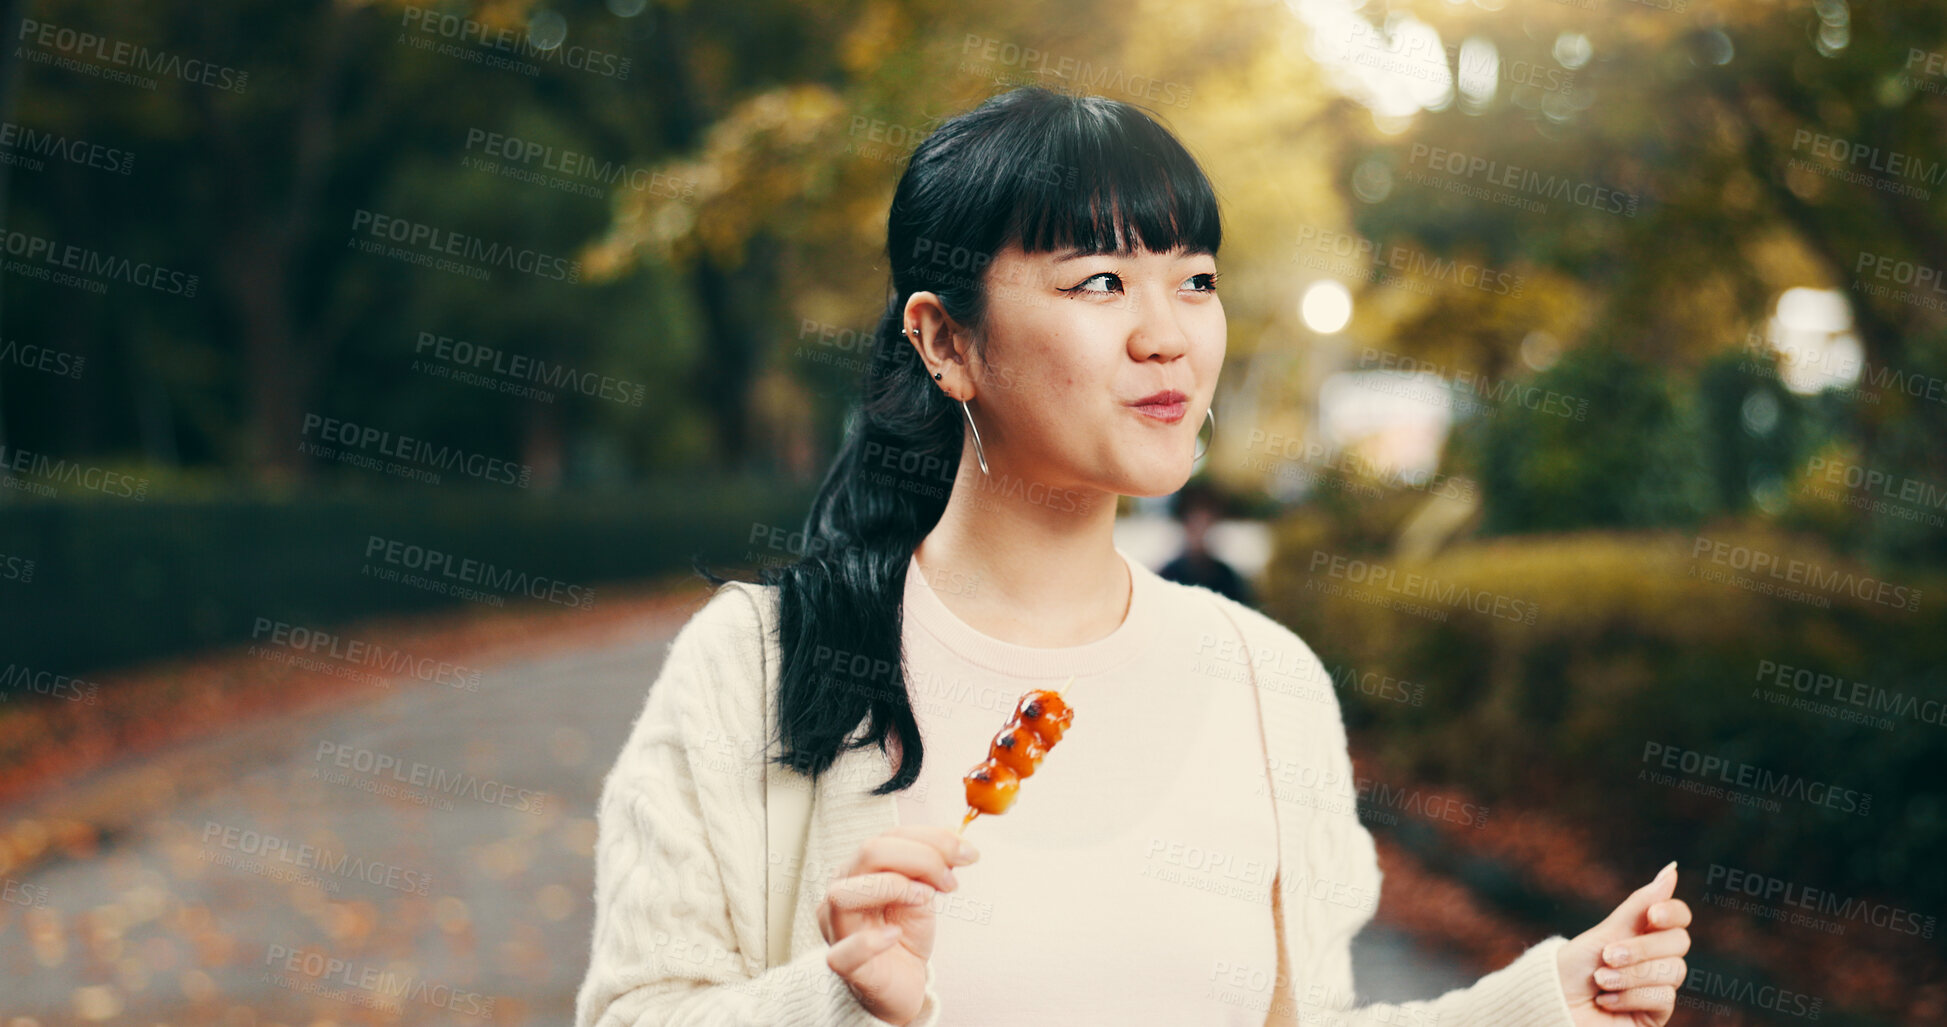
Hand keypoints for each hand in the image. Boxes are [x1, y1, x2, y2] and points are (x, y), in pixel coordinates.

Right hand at [818, 825, 978, 1025]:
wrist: (901, 984)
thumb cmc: (905, 935)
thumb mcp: (922, 893)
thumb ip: (931, 864)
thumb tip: (955, 834)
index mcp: (858, 870)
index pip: (889, 836)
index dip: (933, 839)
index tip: (968, 854)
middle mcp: (840, 892)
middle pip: (870, 852)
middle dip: (923, 858)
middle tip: (951, 883)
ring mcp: (837, 930)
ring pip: (844, 893)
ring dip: (894, 887)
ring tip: (926, 900)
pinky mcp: (845, 967)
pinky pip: (842, 954)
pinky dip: (869, 943)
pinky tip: (894, 935)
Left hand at [1557, 861, 1691, 1025]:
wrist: (1553, 1006)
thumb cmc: (1573, 968)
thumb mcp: (1605, 932)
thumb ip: (1640, 905)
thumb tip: (1672, 869)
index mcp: (1644, 934)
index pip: (1679, 918)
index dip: (1673, 912)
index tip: (1653, 914)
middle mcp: (1657, 960)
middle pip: (1679, 943)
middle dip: (1640, 949)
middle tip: (1607, 956)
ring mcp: (1659, 987)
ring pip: (1673, 971)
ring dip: (1630, 975)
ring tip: (1600, 980)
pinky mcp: (1656, 1014)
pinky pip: (1663, 998)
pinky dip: (1630, 996)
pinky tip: (1606, 1001)